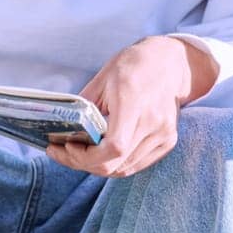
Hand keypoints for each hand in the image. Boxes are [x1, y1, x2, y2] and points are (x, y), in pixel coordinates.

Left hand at [46, 36, 214, 177]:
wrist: (170, 63)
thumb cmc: (133, 66)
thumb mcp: (102, 79)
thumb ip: (84, 108)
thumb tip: (62, 130)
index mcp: (134, 103)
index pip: (115, 147)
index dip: (87, 156)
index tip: (68, 145)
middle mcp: (153, 122)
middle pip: (116, 163)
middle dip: (84, 163)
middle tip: (63, 152)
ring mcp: (163, 134)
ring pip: (124, 169)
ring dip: (98, 166)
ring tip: (80, 153)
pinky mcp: (168, 141)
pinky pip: (135, 164)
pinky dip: (116, 164)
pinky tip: (101, 153)